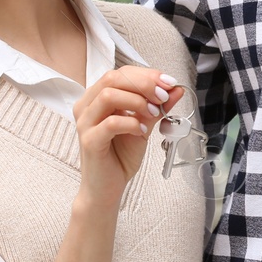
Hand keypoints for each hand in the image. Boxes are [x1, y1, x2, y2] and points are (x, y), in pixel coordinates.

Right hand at [72, 66, 186, 204]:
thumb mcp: (144, 125)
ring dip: (137, 101)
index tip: (168, 83)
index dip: (147, 75)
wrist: (106, 188)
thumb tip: (176, 89)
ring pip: (108, 96)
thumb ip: (157, 107)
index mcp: (97, 98)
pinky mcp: (89, 141)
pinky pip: (111, 124)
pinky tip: (141, 132)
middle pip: (113, 78)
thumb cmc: (120, 156)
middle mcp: (87, 106)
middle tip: (163, 96)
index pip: (121, 73)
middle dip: (144, 83)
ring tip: (153, 114)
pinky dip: (131, 123)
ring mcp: (85, 123)